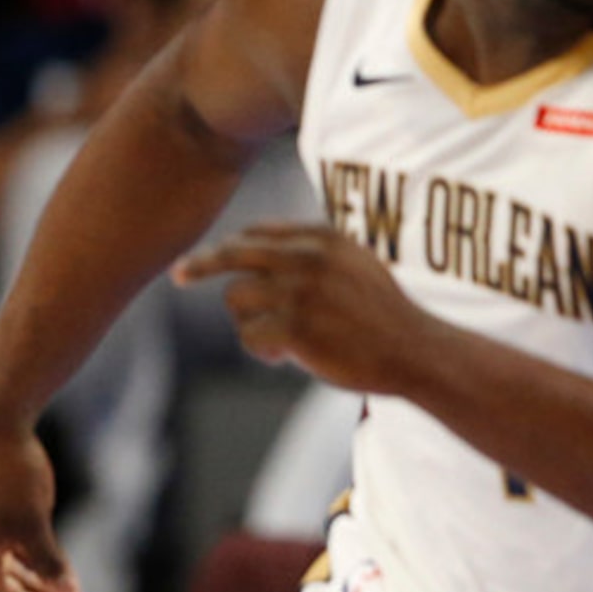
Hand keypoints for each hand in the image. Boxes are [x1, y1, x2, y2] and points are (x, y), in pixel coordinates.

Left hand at [174, 223, 429, 393]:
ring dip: (249, 324)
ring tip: (279, 341)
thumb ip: (311, 252)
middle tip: (178, 275)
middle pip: (232, 254)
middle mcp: (306, 257)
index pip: (257, 233)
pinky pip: (249, 335)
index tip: (207, 257)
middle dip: (201, 265)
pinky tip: (284, 357)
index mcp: (320, 238)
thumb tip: (254, 248)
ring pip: (236, 300)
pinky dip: (260, 351)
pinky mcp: (293, 327)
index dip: (230, 247)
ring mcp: (298, 291)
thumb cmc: (381, 315)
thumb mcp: (352, 265)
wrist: (414, 350)